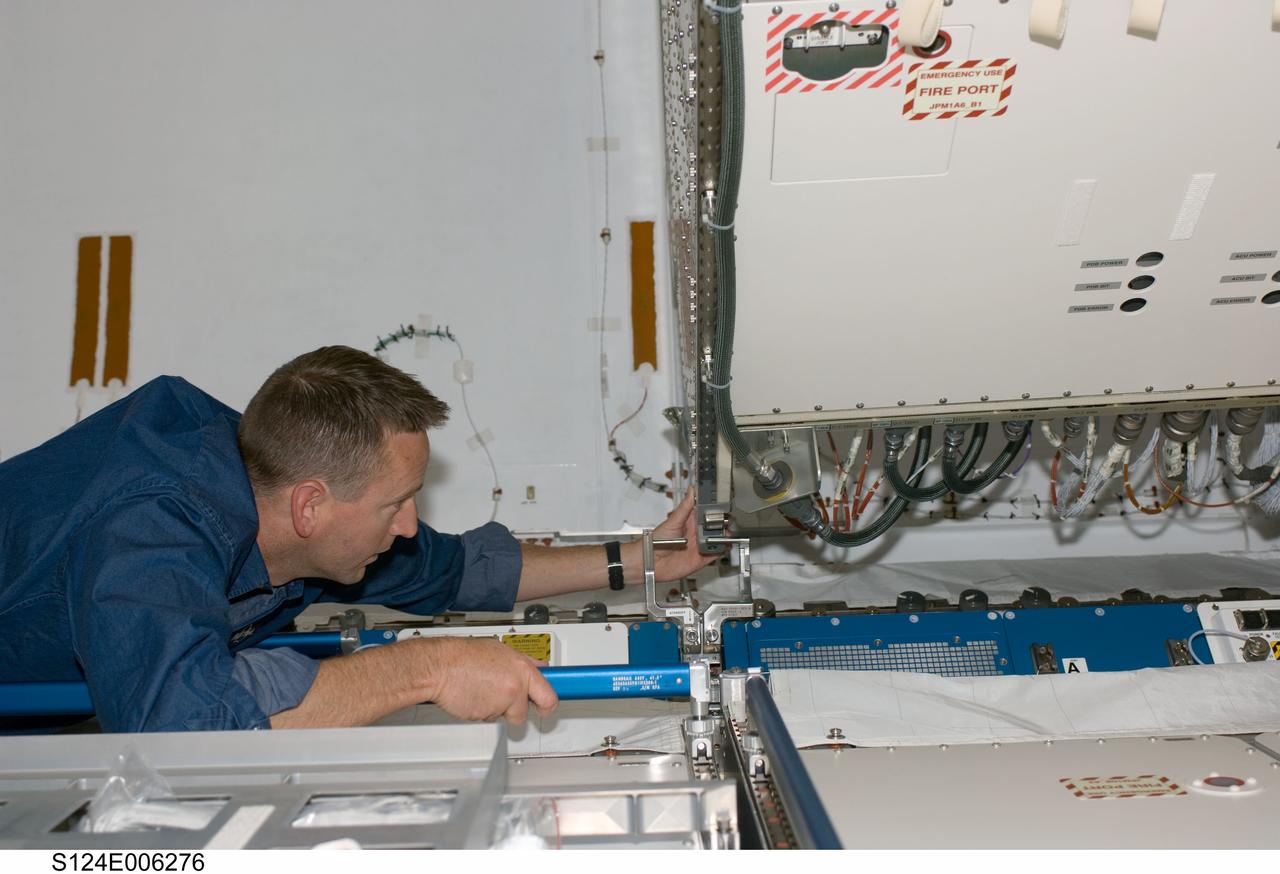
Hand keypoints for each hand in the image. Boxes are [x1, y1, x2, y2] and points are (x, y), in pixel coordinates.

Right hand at [412, 637, 557, 724]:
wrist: (439, 666)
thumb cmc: (464, 655)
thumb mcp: (501, 650)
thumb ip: (523, 663)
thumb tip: (540, 667)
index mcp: (522, 669)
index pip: (549, 694)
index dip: (548, 703)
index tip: (548, 706)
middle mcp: (515, 687)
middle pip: (527, 712)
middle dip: (522, 712)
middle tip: (515, 706)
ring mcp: (500, 703)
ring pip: (505, 714)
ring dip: (497, 708)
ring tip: (483, 690)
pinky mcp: (485, 715)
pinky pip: (488, 717)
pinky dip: (482, 710)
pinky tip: (474, 695)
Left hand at [648, 490, 719, 583]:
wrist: (651, 561)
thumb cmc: (656, 541)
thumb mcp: (673, 520)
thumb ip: (685, 507)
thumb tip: (692, 489)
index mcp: (690, 522)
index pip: (707, 514)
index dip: (716, 511)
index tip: (724, 507)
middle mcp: (696, 533)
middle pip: (715, 527)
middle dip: (723, 524)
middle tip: (727, 521)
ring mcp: (699, 546)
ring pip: (717, 540)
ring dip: (724, 536)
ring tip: (728, 533)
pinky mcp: (701, 559)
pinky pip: (715, 554)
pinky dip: (722, 550)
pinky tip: (725, 545)